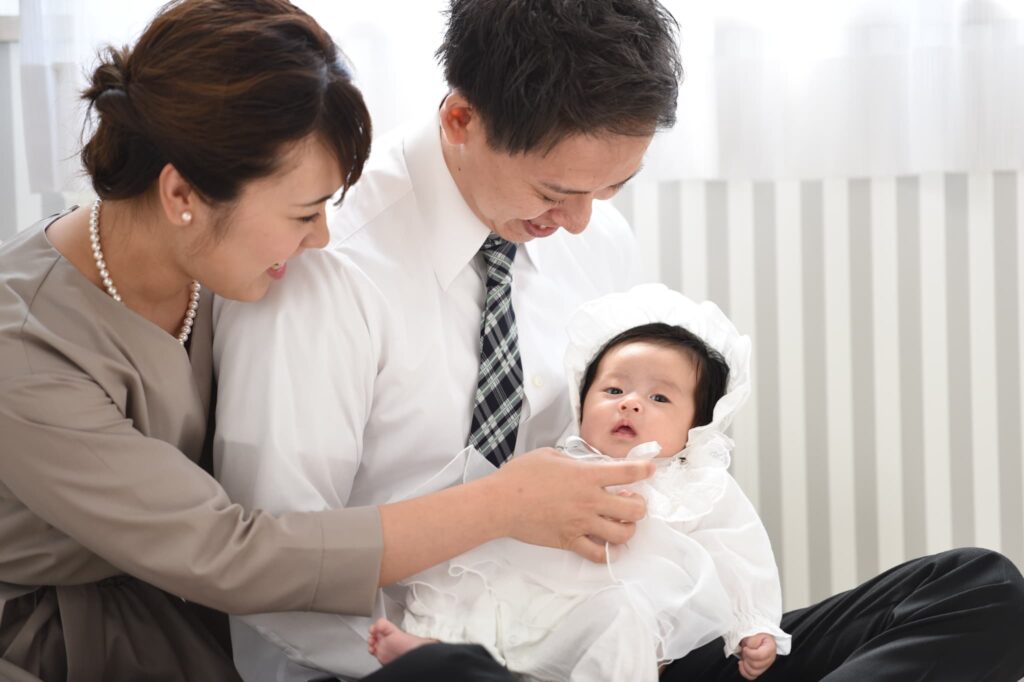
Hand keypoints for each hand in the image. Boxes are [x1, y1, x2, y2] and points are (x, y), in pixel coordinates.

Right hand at [486, 447, 653, 562]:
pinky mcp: (570, 541)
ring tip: (621, 523)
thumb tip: (586, 466)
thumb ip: (574, 461)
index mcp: (587, 476)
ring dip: (628, 528)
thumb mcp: (551, 455)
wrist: (500, 503)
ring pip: (623, 534)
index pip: (628, 472)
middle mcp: (590, 501)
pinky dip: (608, 552)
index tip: (651, 469)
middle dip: (640, 505)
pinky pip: (599, 555)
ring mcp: (581, 524)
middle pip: (634, 509)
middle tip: (632, 501)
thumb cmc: (521, 475)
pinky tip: (607, 544)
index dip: (645, 470)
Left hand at [738, 633, 776, 679]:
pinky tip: (742, 663)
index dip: (749, 653)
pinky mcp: (759, 669)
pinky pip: (751, 676)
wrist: (757, 635)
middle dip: (746, 657)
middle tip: (744, 650)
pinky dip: (744, 671)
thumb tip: (749, 648)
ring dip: (745, 664)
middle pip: (756, 665)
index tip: (745, 648)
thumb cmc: (757, 634)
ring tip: (744, 656)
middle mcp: (770, 658)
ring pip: (754, 672)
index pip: (760, 656)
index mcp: (770, 647)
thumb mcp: (755, 631)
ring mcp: (765, 665)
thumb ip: (753, 640)